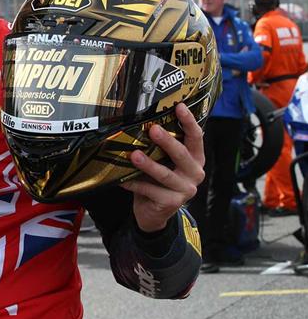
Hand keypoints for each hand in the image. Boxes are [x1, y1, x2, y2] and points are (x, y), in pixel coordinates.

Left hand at [120, 103, 204, 232]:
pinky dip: (134, 183)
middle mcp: (195, 173)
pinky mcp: (171, 203)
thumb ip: (161, 147)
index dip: (189, 122)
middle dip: (167, 141)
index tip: (179, 106)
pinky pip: (150, 190)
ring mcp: (185, 190)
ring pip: (165, 174)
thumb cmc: (158, 180)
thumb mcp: (164, 161)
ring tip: (134, 155)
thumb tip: (142, 122)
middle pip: (182, 154)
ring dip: (148, 164)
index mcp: (195, 159)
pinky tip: (121, 179)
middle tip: (153, 129)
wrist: (153, 211)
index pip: (196, 138)